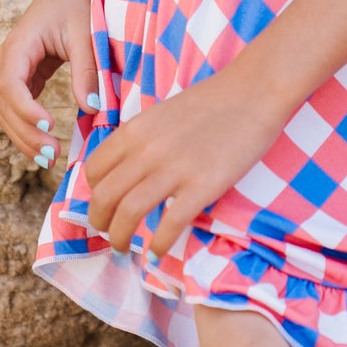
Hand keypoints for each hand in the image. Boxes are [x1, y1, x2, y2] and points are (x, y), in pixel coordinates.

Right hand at [0, 0, 99, 171]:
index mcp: (19, 46)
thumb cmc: (82, 2)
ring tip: (50, 159)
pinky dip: (30, 127)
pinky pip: (22, 106)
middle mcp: (10, 59)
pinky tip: (47, 145)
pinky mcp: (28, 74)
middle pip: (6, 106)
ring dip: (25, 137)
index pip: (11, 86)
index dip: (26, 111)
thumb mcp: (86, 35)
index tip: (49, 126)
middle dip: (26, 133)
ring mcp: (16, 68)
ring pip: (9, 112)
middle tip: (52, 156)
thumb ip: (87, 70)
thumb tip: (92, 108)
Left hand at [84, 65, 287, 259]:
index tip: (103, 206)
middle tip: (107, 234)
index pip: (94, 171)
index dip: (92, 194)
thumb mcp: (163, 114)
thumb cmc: (212, 101)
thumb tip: (127, 173)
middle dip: (100, 223)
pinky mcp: (203, 186)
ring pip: (129, 214)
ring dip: (120, 238)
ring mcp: (174, 169)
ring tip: (124, 249)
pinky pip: (170, 225)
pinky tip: (157, 254)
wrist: (254, 92)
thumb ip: (141, 141)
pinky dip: (158, 245)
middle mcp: (147, 150)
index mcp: (135, 130)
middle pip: (105, 197)